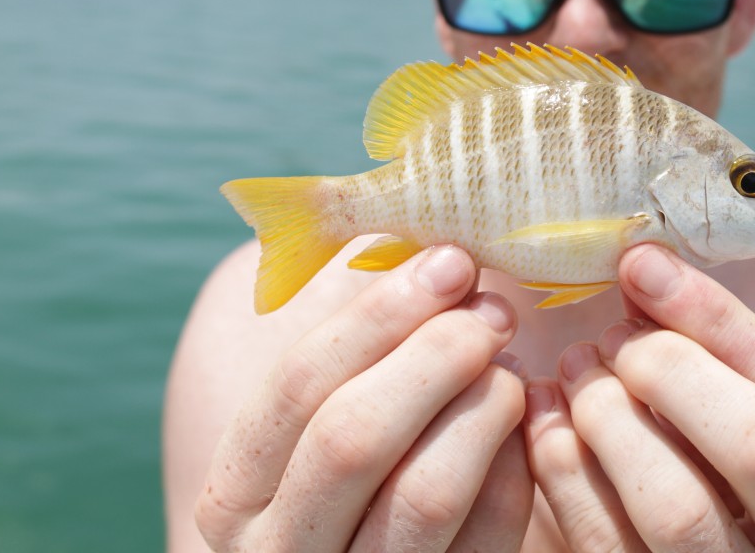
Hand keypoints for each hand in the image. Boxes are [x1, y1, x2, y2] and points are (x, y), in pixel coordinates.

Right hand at [194, 246, 531, 551]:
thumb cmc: (345, 457)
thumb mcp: (319, 402)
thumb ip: (342, 333)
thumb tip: (401, 233)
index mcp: (234, 488)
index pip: (300, 382)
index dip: (380, 313)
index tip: (450, 261)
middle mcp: (278, 550)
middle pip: (355, 436)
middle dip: (436, 355)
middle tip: (493, 310)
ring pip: (426, 493)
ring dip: (483, 407)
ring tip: (508, 364)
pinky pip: (486, 536)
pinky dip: (514, 466)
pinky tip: (520, 421)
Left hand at [524, 244, 754, 551]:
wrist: (741, 548)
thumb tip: (701, 212)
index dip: (714, 317)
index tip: (639, 262)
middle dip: (671, 370)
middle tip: (613, 333)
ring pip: (680, 512)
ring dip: (611, 420)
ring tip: (577, 367)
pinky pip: (607, 551)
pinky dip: (563, 474)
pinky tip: (543, 416)